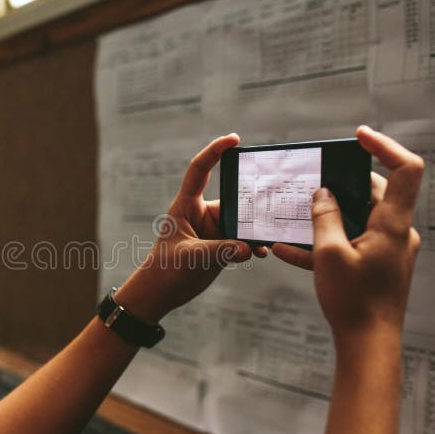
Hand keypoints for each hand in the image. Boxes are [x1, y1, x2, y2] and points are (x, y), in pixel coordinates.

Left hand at [115, 134, 267, 324]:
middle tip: (274, 196)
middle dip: (252, 197)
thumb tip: (250, 248)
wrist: (160, 293)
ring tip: (272, 233)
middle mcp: (202, 213)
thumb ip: (220, 250)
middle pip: (232, 196)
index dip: (215, 151)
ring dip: (256, 226)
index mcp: (187, 205)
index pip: (200, 170)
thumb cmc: (164, 270)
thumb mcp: (191, 257)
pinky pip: (243, 239)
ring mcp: (213, 229)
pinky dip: (254, 244)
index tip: (235, 140)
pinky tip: (263, 252)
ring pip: (242, 219)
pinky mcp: (222, 245)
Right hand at [273, 126, 423, 343]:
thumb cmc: (354, 302)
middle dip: (340, 185)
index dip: (384, 146)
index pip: (405, 170)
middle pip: (374, 192)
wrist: (368, 345)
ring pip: (356, 219)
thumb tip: (322, 193)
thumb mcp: (329, 254)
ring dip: (324, 217)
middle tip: (312, 181)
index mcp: (393, 224)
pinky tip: (285, 250)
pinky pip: (348, 244)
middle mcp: (397, 233)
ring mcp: (387, 250)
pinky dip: (322, 244)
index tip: (358, 136)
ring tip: (292, 216)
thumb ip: (324, 217)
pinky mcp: (375, 266)